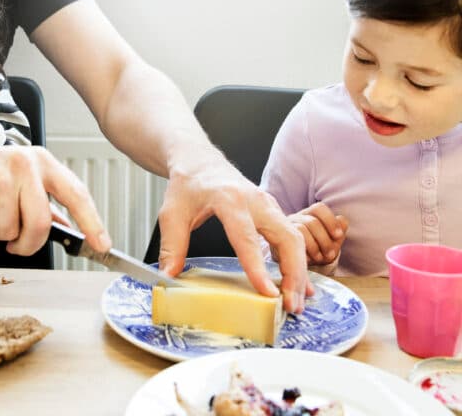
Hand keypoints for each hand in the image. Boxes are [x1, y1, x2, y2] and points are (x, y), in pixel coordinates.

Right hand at [0, 141, 111, 255]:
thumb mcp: (17, 174)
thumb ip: (43, 198)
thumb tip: (67, 225)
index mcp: (40, 160)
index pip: (76, 193)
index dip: (92, 222)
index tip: (102, 243)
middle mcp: (24, 166)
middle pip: (42, 224)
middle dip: (29, 243)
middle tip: (16, 243)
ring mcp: (1, 180)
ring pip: (12, 232)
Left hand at [155, 147, 308, 313]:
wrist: (199, 162)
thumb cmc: (187, 185)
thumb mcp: (172, 212)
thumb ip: (172, 244)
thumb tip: (168, 277)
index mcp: (229, 199)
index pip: (246, 237)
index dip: (257, 267)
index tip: (268, 293)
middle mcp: (255, 201)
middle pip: (286, 237)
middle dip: (293, 273)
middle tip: (290, 306)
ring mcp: (268, 205)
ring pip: (295, 238)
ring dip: (300, 271)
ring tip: (296, 303)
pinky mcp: (273, 211)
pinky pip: (293, 237)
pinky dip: (298, 261)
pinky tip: (299, 285)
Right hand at [289, 202, 347, 266]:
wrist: (300, 266)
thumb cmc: (317, 251)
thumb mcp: (331, 243)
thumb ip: (338, 232)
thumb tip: (342, 220)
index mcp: (309, 215)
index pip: (319, 209)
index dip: (330, 221)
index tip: (338, 236)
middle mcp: (296, 218)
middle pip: (312, 222)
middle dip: (324, 240)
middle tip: (329, 254)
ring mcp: (286, 228)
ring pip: (301, 230)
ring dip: (314, 247)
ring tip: (319, 258)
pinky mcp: (279, 240)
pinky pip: (291, 243)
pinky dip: (304, 253)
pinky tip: (308, 260)